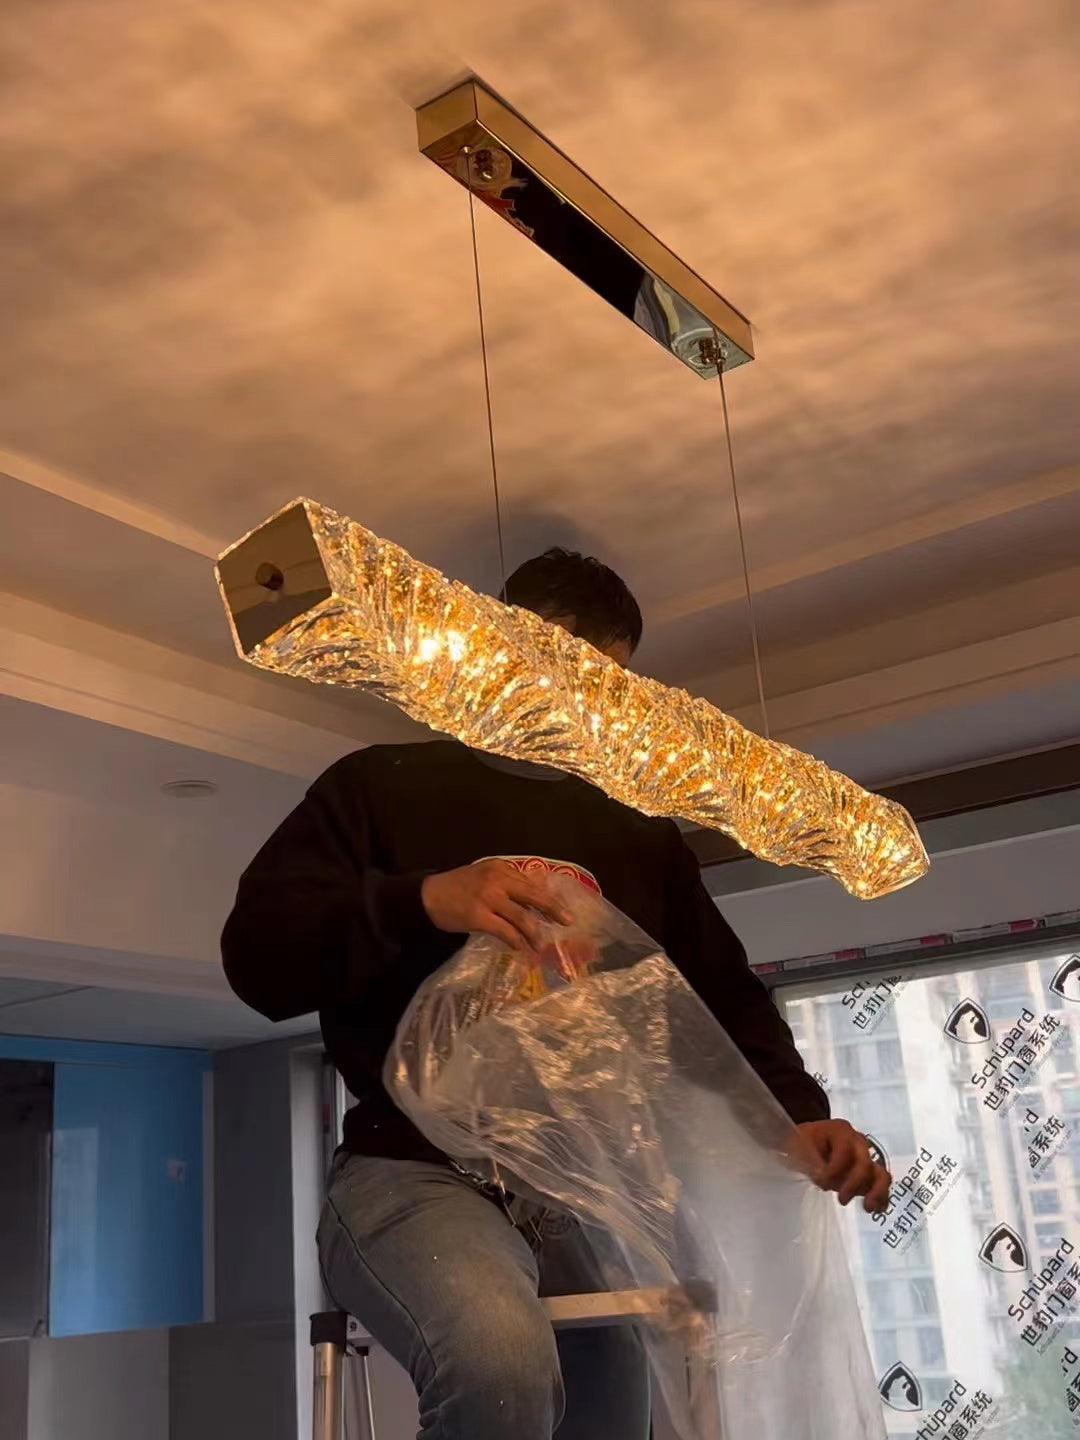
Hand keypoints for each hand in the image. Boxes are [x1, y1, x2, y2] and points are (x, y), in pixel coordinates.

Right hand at [421, 860, 572, 954]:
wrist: (427, 896)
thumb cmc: (457, 887)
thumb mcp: (483, 875)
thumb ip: (506, 883)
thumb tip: (533, 899)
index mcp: (501, 868)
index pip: (531, 883)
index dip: (549, 897)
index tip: (562, 908)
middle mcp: (498, 879)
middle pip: (533, 896)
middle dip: (553, 910)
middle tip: (568, 921)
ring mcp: (488, 897)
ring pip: (522, 916)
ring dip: (535, 932)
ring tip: (542, 944)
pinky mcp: (479, 916)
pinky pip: (505, 931)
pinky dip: (517, 941)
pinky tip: (522, 949)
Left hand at [797, 1119, 891, 1213]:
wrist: (807, 1143)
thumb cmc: (802, 1143)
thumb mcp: (799, 1148)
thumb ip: (811, 1162)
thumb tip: (821, 1176)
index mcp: (839, 1131)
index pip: (844, 1152)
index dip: (835, 1170)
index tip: (821, 1182)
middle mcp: (857, 1141)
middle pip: (865, 1163)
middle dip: (854, 1183)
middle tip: (841, 1199)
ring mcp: (866, 1157)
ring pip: (881, 1173)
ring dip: (876, 1191)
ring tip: (867, 1207)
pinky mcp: (869, 1172)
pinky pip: (881, 1183)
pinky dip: (882, 1197)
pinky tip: (877, 1209)